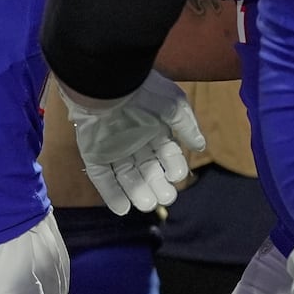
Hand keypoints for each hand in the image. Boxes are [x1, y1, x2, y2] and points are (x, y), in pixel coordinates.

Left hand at [63, 72, 205, 215]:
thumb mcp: (174, 106)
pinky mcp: (93, 152)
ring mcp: (113, 147)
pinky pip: (102, 176)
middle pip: (148, 169)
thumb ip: (187, 127)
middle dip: (157, 185)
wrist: (107, 83)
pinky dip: (111, 193)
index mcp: (154, 128)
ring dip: (137, 193)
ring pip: (127, 176)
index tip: (176, 177)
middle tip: (165, 198)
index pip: (167, 154)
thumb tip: (200, 146)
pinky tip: (122, 209)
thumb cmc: (144, 92)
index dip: (174, 167)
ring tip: (147, 205)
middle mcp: (134, 140)